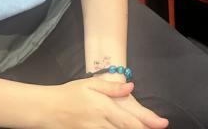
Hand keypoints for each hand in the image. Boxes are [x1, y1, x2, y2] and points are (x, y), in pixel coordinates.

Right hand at [39, 78, 167, 128]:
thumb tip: (130, 86)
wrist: (46, 108)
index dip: (146, 124)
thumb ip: (111, 87)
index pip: (129, 120)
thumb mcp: (90, 84)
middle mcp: (100, 122)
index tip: (161, 124)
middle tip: (157, 128)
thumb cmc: (69, 93)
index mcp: (103, 107)